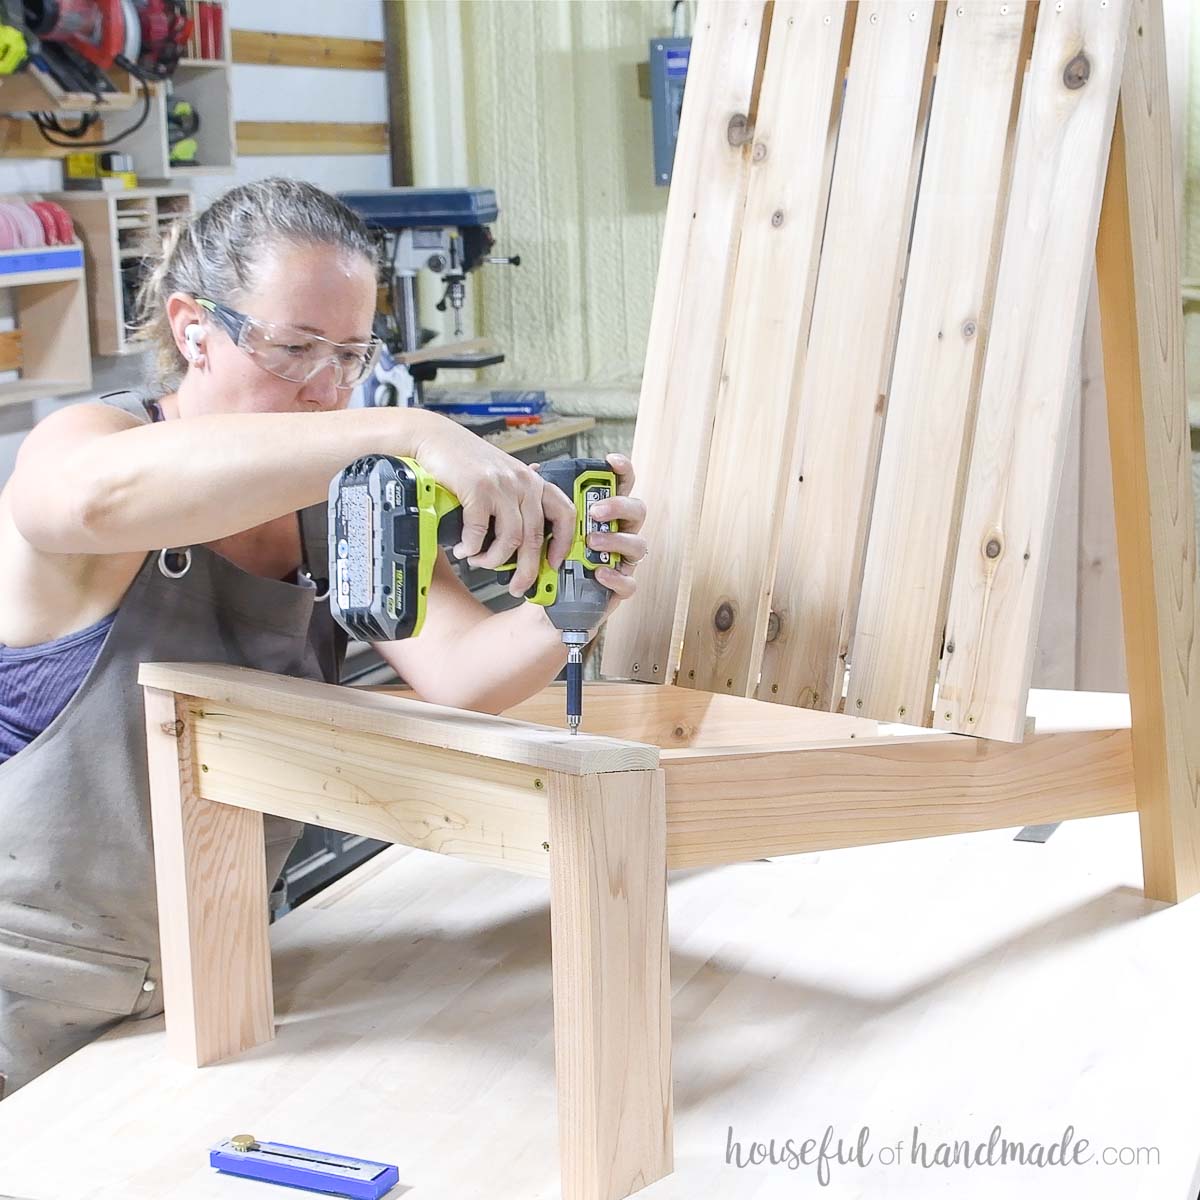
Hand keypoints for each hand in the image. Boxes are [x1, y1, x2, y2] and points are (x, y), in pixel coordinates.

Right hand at [412, 413, 575, 595]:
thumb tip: (528, 539)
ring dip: (493, 559)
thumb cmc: (469, 460)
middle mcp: (523, 483)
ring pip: (510, 539)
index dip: (563, 544)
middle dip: (526, 570)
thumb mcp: (504, 477)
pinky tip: (463, 549)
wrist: (438, 438)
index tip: (554, 565)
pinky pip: (480, 531)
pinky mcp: (478, 489)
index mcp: (534, 482)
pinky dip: (471, 547)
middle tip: (517, 586)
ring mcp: (502, 486)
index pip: (565, 515)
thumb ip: (518, 501)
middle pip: (535, 538)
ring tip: (479, 561)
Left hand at [534, 452, 647, 615]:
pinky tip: (598, 573)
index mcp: (606, 514)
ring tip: (592, 542)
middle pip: (637, 511)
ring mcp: (622, 560)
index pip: (622, 486)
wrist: (549, 598)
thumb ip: (546, 499)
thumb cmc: (555, 556)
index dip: (622, 471)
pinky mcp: (620, 587)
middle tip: (596, 510)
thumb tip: (535, 471)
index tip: (611, 462)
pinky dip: (615, 577)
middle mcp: (620, 533)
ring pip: (638, 545)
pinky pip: (629, 582)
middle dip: (619, 507)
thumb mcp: (547, 525)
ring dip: (616, 540)